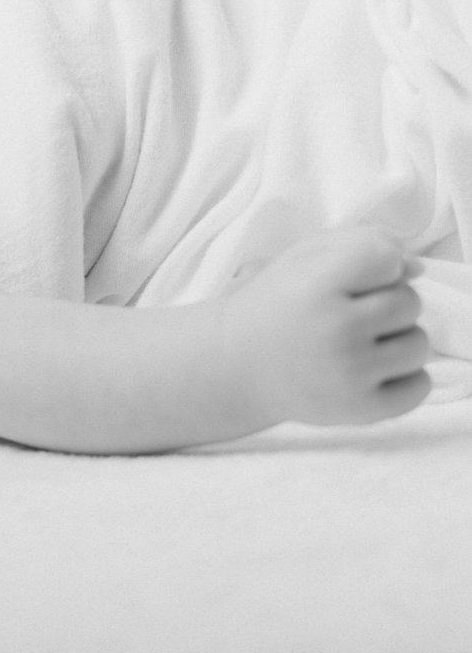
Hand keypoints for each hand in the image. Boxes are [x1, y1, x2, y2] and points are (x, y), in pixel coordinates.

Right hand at [220, 224, 430, 426]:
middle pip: (409, 301)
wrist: (233, 366)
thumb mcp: (301, 258)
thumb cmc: (274, 305)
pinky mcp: (360, 410)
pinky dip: (403, 377)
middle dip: (384, 303)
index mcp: (316, 285)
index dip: (374, 265)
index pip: (387, 257)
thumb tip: (416, 268)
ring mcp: (350, 373)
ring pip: (419, 343)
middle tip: (343, 315)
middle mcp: (335, 328)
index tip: (346, 279)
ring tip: (356, 344)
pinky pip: (420, 385)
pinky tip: (369, 370)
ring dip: (395, 340)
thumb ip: (360, 243)